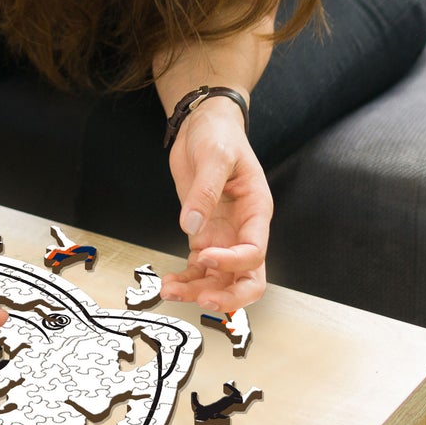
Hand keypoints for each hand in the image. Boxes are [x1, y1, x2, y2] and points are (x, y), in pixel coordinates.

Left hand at [161, 97, 270, 315]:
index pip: (254, 251)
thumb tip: (191, 225)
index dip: (232, 262)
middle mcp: (243, 229)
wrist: (203, 125)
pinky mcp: (203, 235)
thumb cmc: (219, 135)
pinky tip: (169, 283)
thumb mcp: (215, 156)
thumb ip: (205, 191)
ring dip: (199, 291)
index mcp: (256, 211)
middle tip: (201, 299)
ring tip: (170, 291)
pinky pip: (199, 268)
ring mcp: (223, 235)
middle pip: (248, 278)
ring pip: (221, 279)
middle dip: (227, 295)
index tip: (205, 255)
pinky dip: (186, 280)